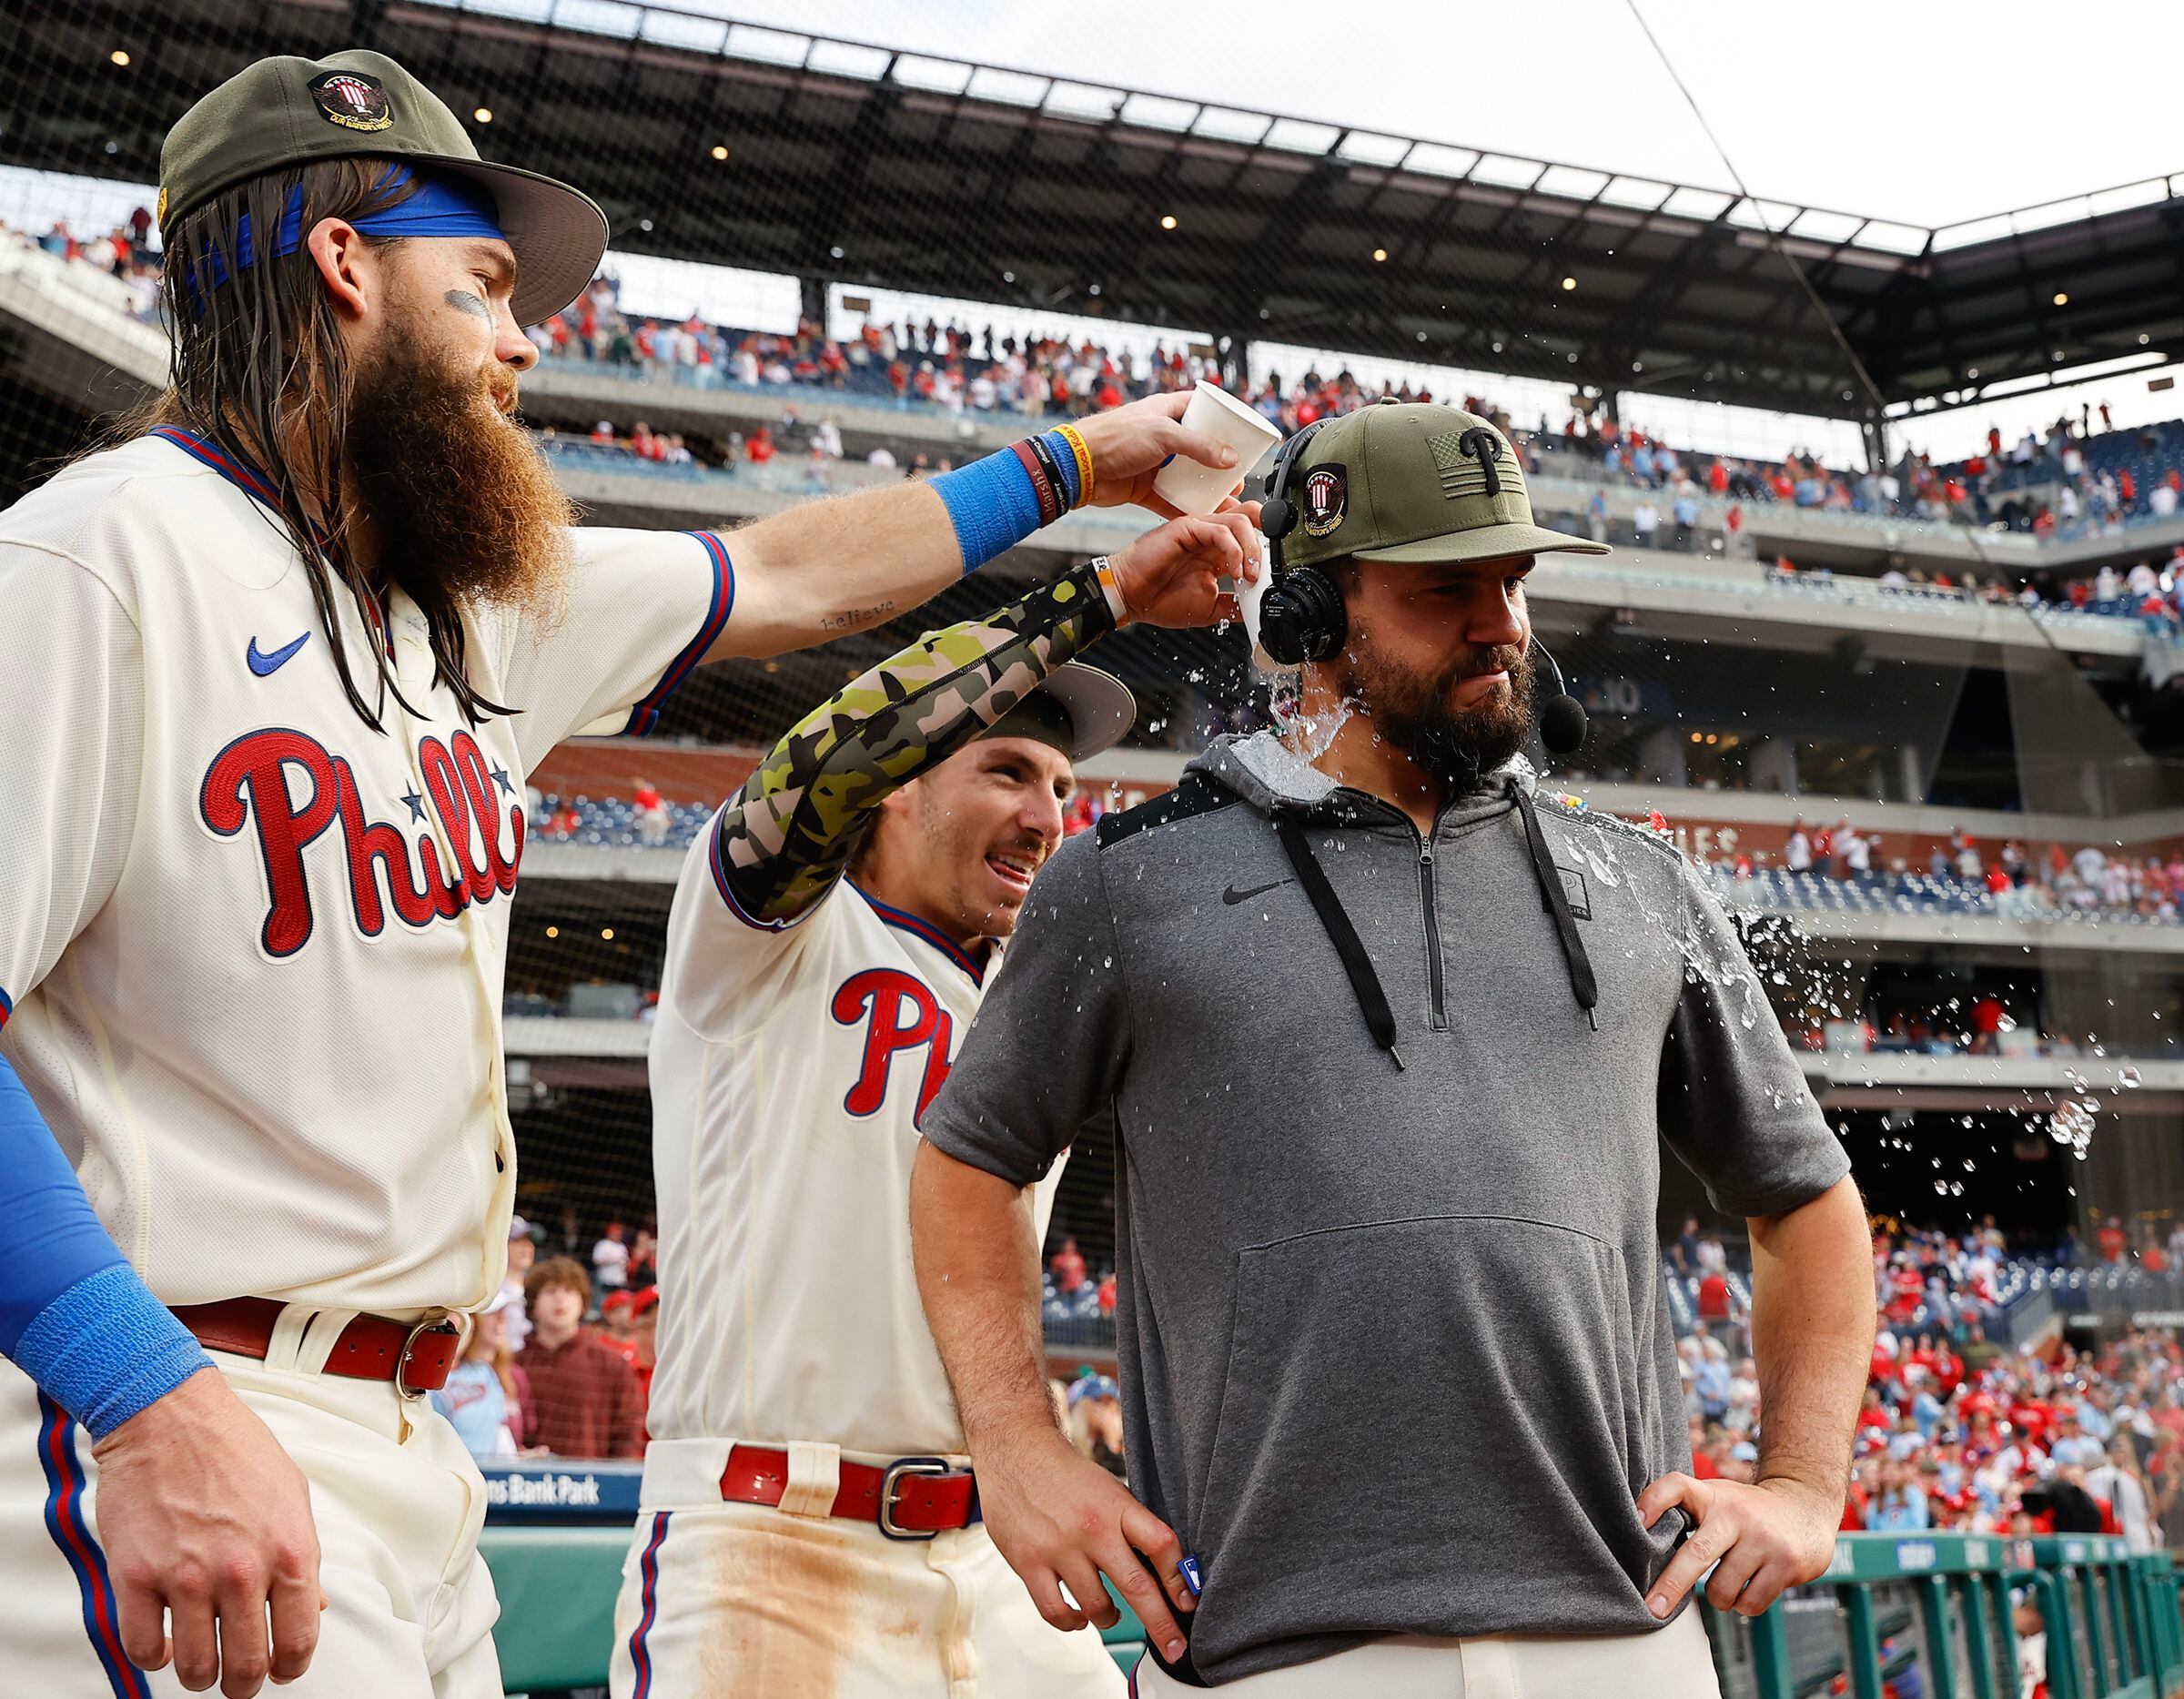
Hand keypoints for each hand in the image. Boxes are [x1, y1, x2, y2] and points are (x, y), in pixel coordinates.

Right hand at [92, 1368, 323, 1694]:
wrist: (170, 1416)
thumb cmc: (234, 1449)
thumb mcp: (292, 1496)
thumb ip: (303, 1557)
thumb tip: (313, 1607)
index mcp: (289, 1551)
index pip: (299, 1641)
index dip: (291, 1668)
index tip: (280, 1670)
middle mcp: (240, 1571)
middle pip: (244, 1668)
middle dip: (243, 1683)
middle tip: (238, 1676)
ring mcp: (185, 1577)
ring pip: (193, 1669)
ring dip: (199, 1675)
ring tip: (200, 1660)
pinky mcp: (134, 1577)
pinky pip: (142, 1650)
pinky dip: (153, 1657)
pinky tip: (163, 1640)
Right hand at [972, 1427, 1195, 1661]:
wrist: (1016, 1449)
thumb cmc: (1066, 1474)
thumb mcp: (1109, 1490)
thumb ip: (1132, 1527)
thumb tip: (1164, 1571)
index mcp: (1117, 1506)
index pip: (1162, 1545)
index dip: (1181, 1579)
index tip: (1188, 1602)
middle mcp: (1092, 1528)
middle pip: (1137, 1587)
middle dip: (1162, 1625)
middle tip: (1175, 1648)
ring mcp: (1059, 1547)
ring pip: (1097, 1607)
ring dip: (1110, 1619)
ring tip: (1111, 1614)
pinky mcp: (1029, 1562)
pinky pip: (1056, 1611)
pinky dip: (1072, 1623)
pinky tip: (1078, 1618)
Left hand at [1072, 392, 1250, 518]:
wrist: (1078, 467)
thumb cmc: (1114, 438)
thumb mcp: (1163, 434)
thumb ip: (1199, 445)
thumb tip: (1230, 459)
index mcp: (1166, 411)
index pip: (1203, 409)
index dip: (1223, 419)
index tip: (1243, 434)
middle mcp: (1161, 435)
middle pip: (1199, 447)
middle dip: (1219, 462)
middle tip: (1239, 475)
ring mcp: (1153, 462)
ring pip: (1186, 475)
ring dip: (1205, 488)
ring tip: (1227, 500)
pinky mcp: (1144, 487)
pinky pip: (1170, 498)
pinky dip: (1184, 507)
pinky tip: (1202, 517)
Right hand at [1110, 505, 1263, 629]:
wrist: (1131, 598)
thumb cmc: (1160, 600)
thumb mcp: (1208, 608)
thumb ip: (1231, 605)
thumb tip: (1253, 611)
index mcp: (1217, 552)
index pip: (1251, 536)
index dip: (1265, 550)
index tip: (1272, 575)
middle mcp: (1210, 537)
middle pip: (1250, 518)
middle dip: (1266, 537)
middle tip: (1265, 568)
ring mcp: (1199, 529)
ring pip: (1240, 521)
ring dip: (1251, 549)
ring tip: (1248, 575)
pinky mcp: (1186, 527)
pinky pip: (1219, 530)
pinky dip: (1233, 550)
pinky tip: (1232, 571)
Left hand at [1636, 1472, 1837, 1618]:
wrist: (1806, 1506)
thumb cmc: (1747, 1511)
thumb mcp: (1718, 1499)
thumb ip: (1688, 1515)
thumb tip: (1644, 1552)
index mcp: (1712, 1496)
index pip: (1677, 1486)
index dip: (1653, 1500)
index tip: (1635, 1520)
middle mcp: (1736, 1514)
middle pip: (1697, 1552)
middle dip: (1671, 1585)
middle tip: (1652, 1608)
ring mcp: (1763, 1539)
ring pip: (1723, 1589)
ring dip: (1718, 1598)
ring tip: (1725, 1585)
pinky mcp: (1786, 1563)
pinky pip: (1750, 1603)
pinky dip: (1743, 1605)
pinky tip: (1749, 1588)